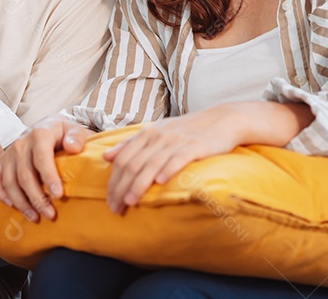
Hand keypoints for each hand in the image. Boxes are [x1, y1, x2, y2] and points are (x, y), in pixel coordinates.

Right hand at [0, 115, 92, 221]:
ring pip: (10, 182)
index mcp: (40, 134)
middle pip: (25, 175)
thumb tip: (72, 147)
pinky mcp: (1, 162)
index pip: (42, 158)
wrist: (45, 126)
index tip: (59, 195)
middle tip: (50, 214)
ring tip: (35, 217)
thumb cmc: (62, 133)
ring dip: (21, 202)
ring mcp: (9, 153)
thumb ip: (77, 137)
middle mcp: (21, 143)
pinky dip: (1, 194)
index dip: (49, 178)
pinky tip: (12, 206)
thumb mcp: (75, 130)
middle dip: (37, 198)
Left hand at [103, 108, 238, 213]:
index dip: (114, 180)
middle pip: (133, 164)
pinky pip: (179, 158)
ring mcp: (176, 141)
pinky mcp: (195, 146)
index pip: (123, 159)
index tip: (109, 200)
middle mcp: (158, 136)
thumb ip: (131, 144)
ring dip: (139, 184)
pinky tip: (160, 181)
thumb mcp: (156, 132)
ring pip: (152, 164)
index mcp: (146, 134)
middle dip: (121, 187)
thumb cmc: (186, 130)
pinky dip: (168, 169)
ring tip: (130, 201)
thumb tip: (106, 156)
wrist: (221, 120)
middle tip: (115, 207)